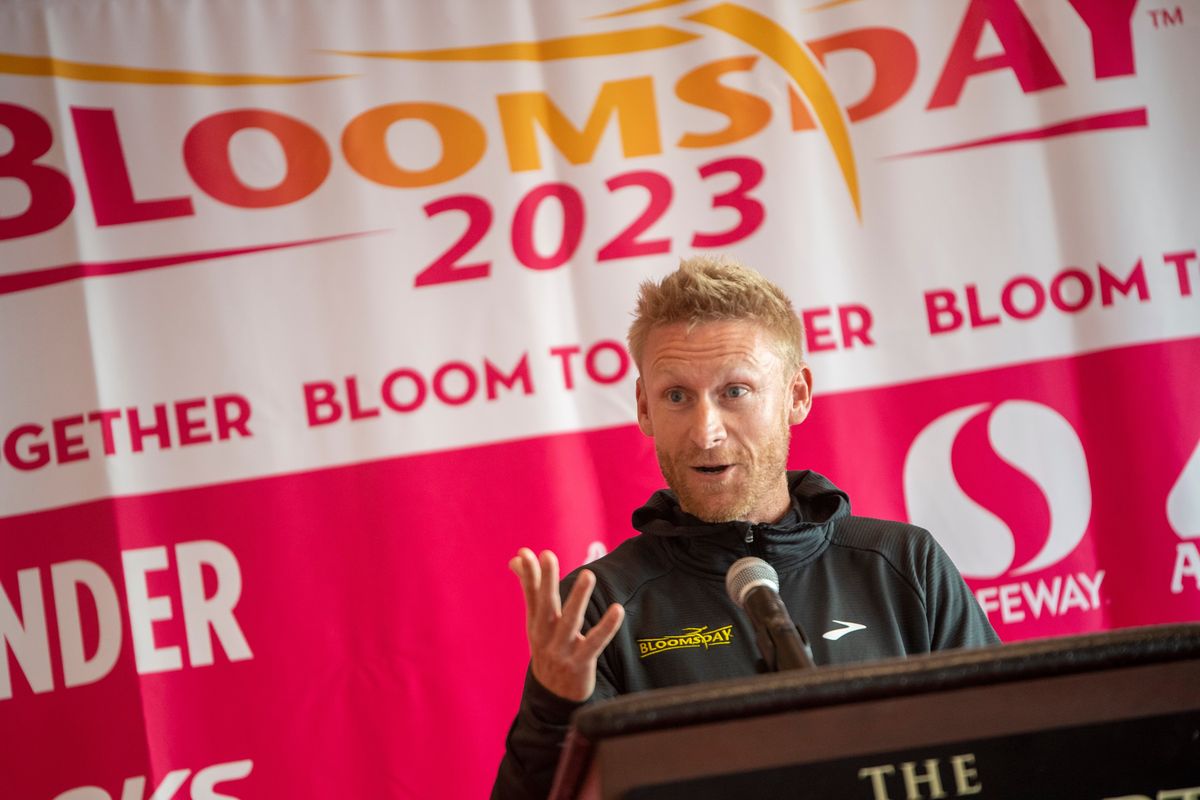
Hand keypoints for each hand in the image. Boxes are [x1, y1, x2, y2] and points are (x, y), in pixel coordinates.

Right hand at [509, 548, 624, 701]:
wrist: (554, 696)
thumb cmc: (548, 647)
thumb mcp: (536, 622)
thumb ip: (530, 589)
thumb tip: (517, 559)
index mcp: (535, 624)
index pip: (531, 596)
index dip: (529, 575)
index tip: (525, 552)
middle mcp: (545, 636)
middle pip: (545, 606)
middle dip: (546, 580)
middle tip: (548, 555)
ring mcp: (561, 651)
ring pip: (570, 622)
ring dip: (577, 598)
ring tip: (588, 575)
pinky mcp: (580, 664)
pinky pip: (594, 644)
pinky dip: (606, 627)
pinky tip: (617, 610)